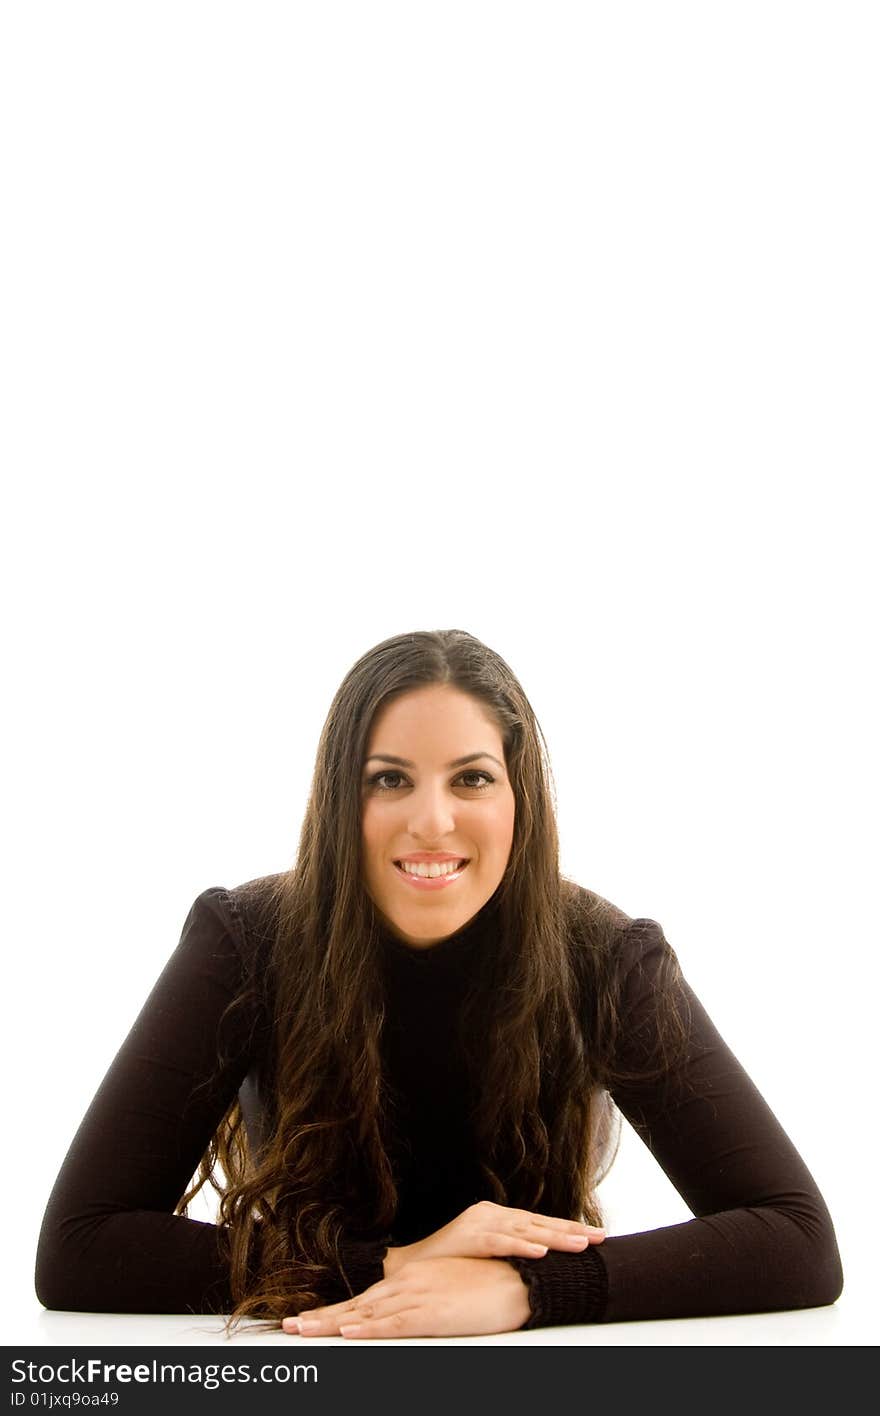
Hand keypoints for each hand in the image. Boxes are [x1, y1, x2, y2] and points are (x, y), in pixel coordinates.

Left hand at [282, 1256, 530, 1338]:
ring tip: (304, 1330)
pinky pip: (394, 1324)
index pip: (361, 1300)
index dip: (331, 1313)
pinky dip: (369, 1329)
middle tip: (289, 1327)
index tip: (304, 1321)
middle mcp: (406, 1286)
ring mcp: (416, 1299)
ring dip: (332, 1324)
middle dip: (320, 1319)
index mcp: (407, 1280)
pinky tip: (350, 1331)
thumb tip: (397, 1315)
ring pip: (366, 1315)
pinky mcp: (430, 1313)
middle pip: (355, 1307)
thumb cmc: (481, 1286)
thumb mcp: (442, 1290)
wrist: (512, 1280)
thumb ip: (418, 1301)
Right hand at [383, 1199, 604, 1275]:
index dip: (567, 1228)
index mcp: (498, 1217)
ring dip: (555, 1237)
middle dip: (571, 1230)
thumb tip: (541, 1262)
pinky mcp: (470, 1236)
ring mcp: (481, 1222)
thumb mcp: (486, 1255)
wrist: (412, 1269)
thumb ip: (509, 1251)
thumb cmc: (451, 1264)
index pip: (539, 1222)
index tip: (594, 1235)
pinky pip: (501, 1242)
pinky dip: (522, 1246)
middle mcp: (492, 1214)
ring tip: (580, 1245)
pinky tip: (542, 1251)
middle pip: (539, 1222)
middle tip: (599, 1238)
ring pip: (526, 1230)